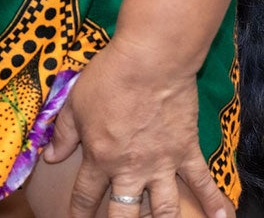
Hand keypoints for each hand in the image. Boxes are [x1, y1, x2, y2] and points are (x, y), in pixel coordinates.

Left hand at [44, 35, 229, 217]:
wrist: (152, 61)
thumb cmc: (111, 78)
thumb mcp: (76, 104)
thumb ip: (64, 134)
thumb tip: (50, 156)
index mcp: (100, 158)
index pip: (85, 197)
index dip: (78, 214)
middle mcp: (131, 169)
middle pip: (123, 213)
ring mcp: (162, 163)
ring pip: (163, 208)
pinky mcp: (187, 150)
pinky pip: (202, 180)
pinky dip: (213, 201)